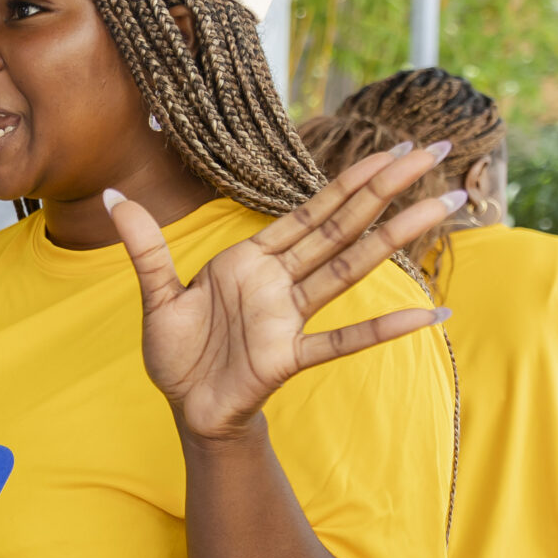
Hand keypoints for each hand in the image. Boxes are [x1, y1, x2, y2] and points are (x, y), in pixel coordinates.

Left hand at [110, 144, 458, 440]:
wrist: (184, 408)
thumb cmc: (179, 352)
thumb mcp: (157, 294)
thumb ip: (144, 245)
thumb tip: (114, 193)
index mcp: (252, 261)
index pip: (310, 211)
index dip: (350, 179)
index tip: (393, 148)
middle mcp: (279, 283)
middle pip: (341, 227)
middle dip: (386, 189)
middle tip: (436, 152)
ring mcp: (288, 319)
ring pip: (349, 270)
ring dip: (395, 238)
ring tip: (444, 207)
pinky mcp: (286, 358)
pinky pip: (341, 341)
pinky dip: (383, 328)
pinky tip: (428, 315)